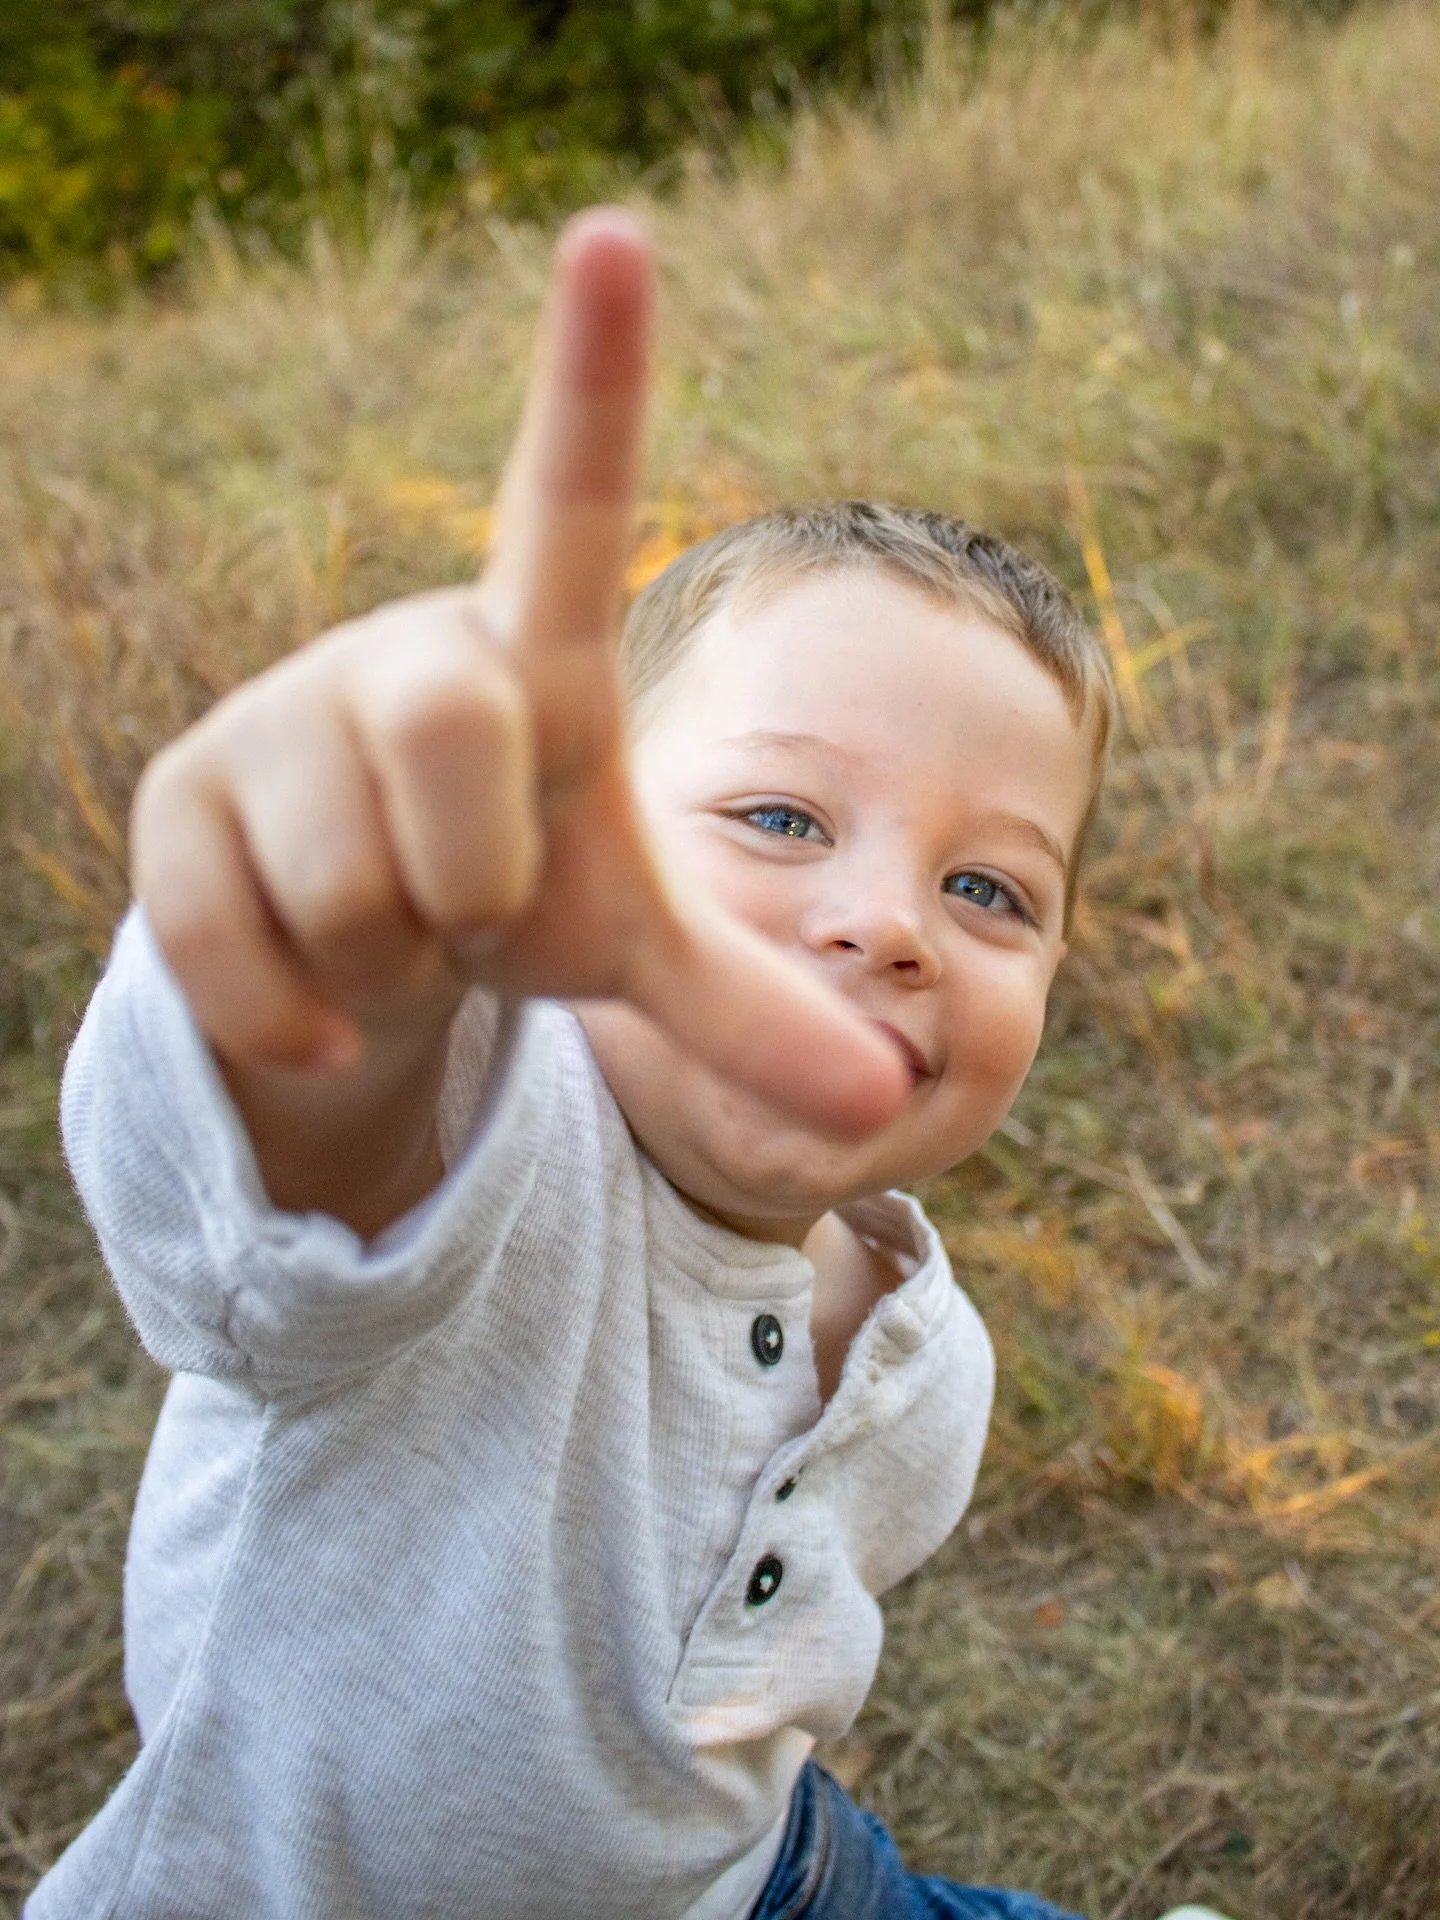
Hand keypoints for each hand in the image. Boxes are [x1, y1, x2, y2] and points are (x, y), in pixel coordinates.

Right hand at [132, 209, 906, 1149]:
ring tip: (396, 924)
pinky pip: (230, 950)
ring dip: (390, 956)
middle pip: (444, 732)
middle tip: (469, 900)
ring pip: (342, 881)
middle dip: (472, 879)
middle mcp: (403, 654)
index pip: (569, 502)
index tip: (616, 235)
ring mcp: (276, 717)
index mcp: (535, 659)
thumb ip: (751, 1014)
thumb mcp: (637, 947)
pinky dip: (293, 1018)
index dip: (590, 379)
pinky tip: (323, 999)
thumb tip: (881, 1106)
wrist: (365, 938)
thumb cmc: (520, 892)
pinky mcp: (178, 799)